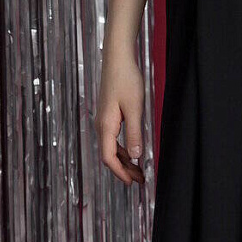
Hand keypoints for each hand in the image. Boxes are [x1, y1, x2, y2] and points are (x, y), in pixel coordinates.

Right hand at [94, 48, 146, 186]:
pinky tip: (133, 150)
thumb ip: (135, 133)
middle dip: (124, 169)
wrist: (117, 59)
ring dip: (125, 160)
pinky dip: (123, 148)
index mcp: (106, 126)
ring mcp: (104, 120)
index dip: (120, 172)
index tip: (132, 182)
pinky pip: (113, 138)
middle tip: (140, 179)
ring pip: (112, 147)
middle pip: (109, 155)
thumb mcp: (134, 107)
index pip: (108, 157)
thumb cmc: (126, 79)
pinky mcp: (109, 115)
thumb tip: (136, 157)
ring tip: (139, 169)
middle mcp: (101, 125)